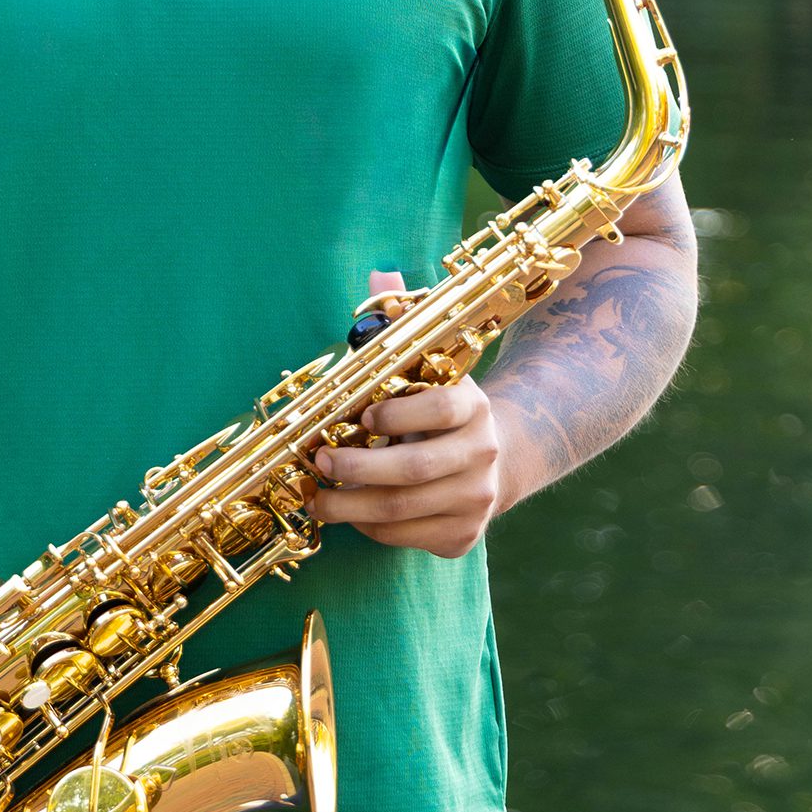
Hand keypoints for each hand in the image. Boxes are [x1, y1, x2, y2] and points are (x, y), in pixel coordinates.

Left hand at [310, 293, 503, 560]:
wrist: (494, 460)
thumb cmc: (438, 408)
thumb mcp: (426, 365)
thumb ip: (399, 325)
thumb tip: (380, 274)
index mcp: (474, 406)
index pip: (441, 409)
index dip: (397, 414)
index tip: (361, 417)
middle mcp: (483, 454)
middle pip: (413, 469)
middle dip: (356, 468)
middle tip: (319, 463)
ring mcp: (477, 499)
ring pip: (402, 511)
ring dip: (349, 507)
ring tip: (317, 499)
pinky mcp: (463, 536)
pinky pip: (404, 537)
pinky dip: (369, 528)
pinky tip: (349, 514)